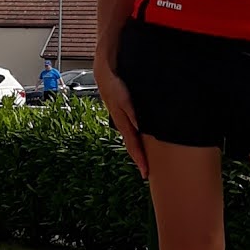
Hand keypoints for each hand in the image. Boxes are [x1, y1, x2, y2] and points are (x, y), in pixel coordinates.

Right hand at [96, 62, 148, 179]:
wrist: (104, 75)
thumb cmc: (114, 86)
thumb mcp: (124, 100)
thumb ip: (132, 114)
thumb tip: (139, 129)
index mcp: (123, 123)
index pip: (134, 145)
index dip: (140, 159)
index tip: (145, 172)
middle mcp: (122, 124)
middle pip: (132, 146)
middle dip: (139, 160)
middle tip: (145, 174)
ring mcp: (121, 120)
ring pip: (131, 140)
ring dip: (137, 152)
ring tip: (143, 163)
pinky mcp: (122, 115)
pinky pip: (130, 132)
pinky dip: (135, 141)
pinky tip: (138, 142)